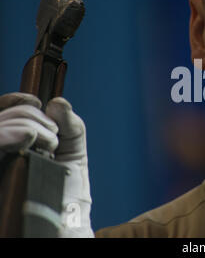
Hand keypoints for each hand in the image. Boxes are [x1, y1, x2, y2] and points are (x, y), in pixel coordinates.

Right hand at [0, 92, 93, 237]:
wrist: (68, 227)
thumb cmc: (69, 195)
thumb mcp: (74, 155)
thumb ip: (70, 128)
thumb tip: (57, 102)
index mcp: (14, 147)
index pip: (3, 113)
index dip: (13, 101)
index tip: (34, 100)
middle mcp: (3, 155)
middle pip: (2, 118)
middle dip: (30, 116)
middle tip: (53, 138)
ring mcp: (0, 169)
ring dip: (25, 125)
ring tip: (48, 144)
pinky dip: (8, 136)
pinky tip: (27, 137)